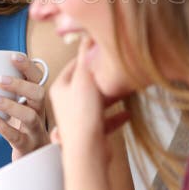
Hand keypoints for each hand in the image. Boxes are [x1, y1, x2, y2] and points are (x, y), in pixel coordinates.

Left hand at [0, 52, 49, 159]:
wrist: (34, 158)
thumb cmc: (21, 127)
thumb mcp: (19, 106)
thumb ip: (7, 90)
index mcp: (37, 99)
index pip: (38, 78)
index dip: (28, 66)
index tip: (13, 56)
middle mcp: (40, 112)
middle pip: (39, 94)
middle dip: (19, 84)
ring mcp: (35, 130)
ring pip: (30, 116)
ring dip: (10, 105)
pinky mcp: (27, 147)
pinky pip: (17, 137)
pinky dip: (2, 126)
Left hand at [49, 36, 128, 161]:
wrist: (87, 151)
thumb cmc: (81, 115)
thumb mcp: (84, 78)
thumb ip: (86, 58)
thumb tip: (86, 37)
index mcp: (60, 87)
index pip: (73, 64)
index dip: (88, 54)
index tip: (101, 47)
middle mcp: (67, 101)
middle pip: (86, 82)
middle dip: (102, 75)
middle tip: (116, 66)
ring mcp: (79, 116)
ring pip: (97, 100)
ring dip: (111, 94)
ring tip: (125, 87)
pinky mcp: (91, 131)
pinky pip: (106, 119)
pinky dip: (116, 115)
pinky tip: (128, 112)